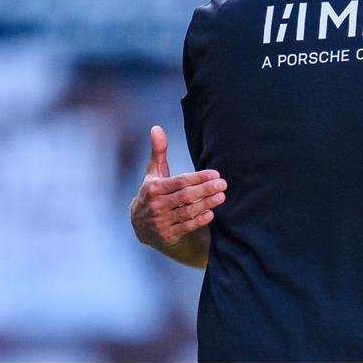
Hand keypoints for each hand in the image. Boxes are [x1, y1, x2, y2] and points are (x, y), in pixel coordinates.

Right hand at [130, 125, 225, 248]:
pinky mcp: (168, 235)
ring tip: (222, 196)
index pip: (179, 182)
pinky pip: (186, 227)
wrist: (139, 225)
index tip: (216, 174)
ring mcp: (161, 221)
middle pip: (185, 196)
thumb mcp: (153, 173)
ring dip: (206, 204)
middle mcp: (156, 205)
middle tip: (223, 184)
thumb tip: (157, 128)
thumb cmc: (152, 193)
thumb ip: (158, 151)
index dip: (198, 178)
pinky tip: (211, 213)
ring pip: (187, 212)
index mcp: (153, 188)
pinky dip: (199, 220)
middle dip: (205, 190)